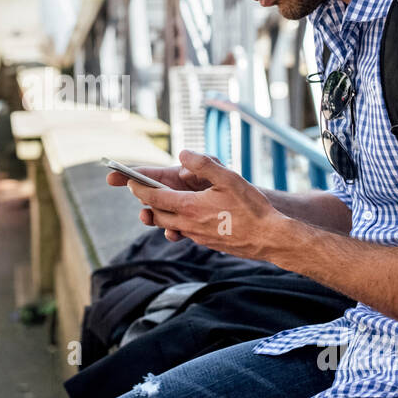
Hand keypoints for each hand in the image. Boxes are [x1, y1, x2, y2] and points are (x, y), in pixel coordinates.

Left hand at [125, 150, 278, 258]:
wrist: (269, 238)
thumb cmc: (252, 207)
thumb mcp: (229, 178)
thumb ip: (203, 165)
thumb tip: (182, 154)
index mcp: (190, 207)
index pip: (154, 197)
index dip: (139, 188)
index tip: (129, 182)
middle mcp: (189, 224)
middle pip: (157, 214)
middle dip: (147, 202)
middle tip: (140, 192)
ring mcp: (198, 236)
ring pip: (170, 225)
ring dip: (161, 215)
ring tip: (158, 205)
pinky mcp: (208, 243)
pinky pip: (186, 232)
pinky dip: (179, 223)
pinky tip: (188, 216)